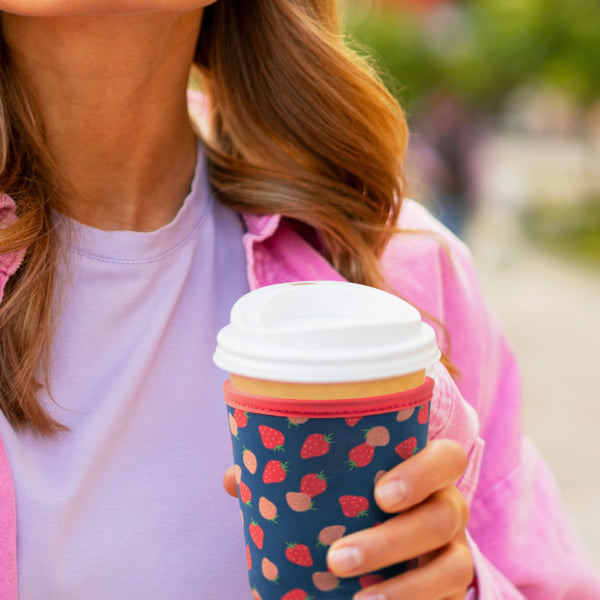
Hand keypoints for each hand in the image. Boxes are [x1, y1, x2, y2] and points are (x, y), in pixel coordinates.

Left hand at [221, 439, 473, 598]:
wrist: (390, 546)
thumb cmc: (356, 501)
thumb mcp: (334, 485)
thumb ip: (290, 474)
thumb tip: (235, 479)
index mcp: (423, 470)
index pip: (445, 458)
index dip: (422, 473)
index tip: (380, 494)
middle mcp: (447, 506)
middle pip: (445, 514)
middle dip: (394, 539)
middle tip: (338, 558)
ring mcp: (454, 550)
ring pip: (453, 566)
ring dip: (406, 588)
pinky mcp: (453, 588)